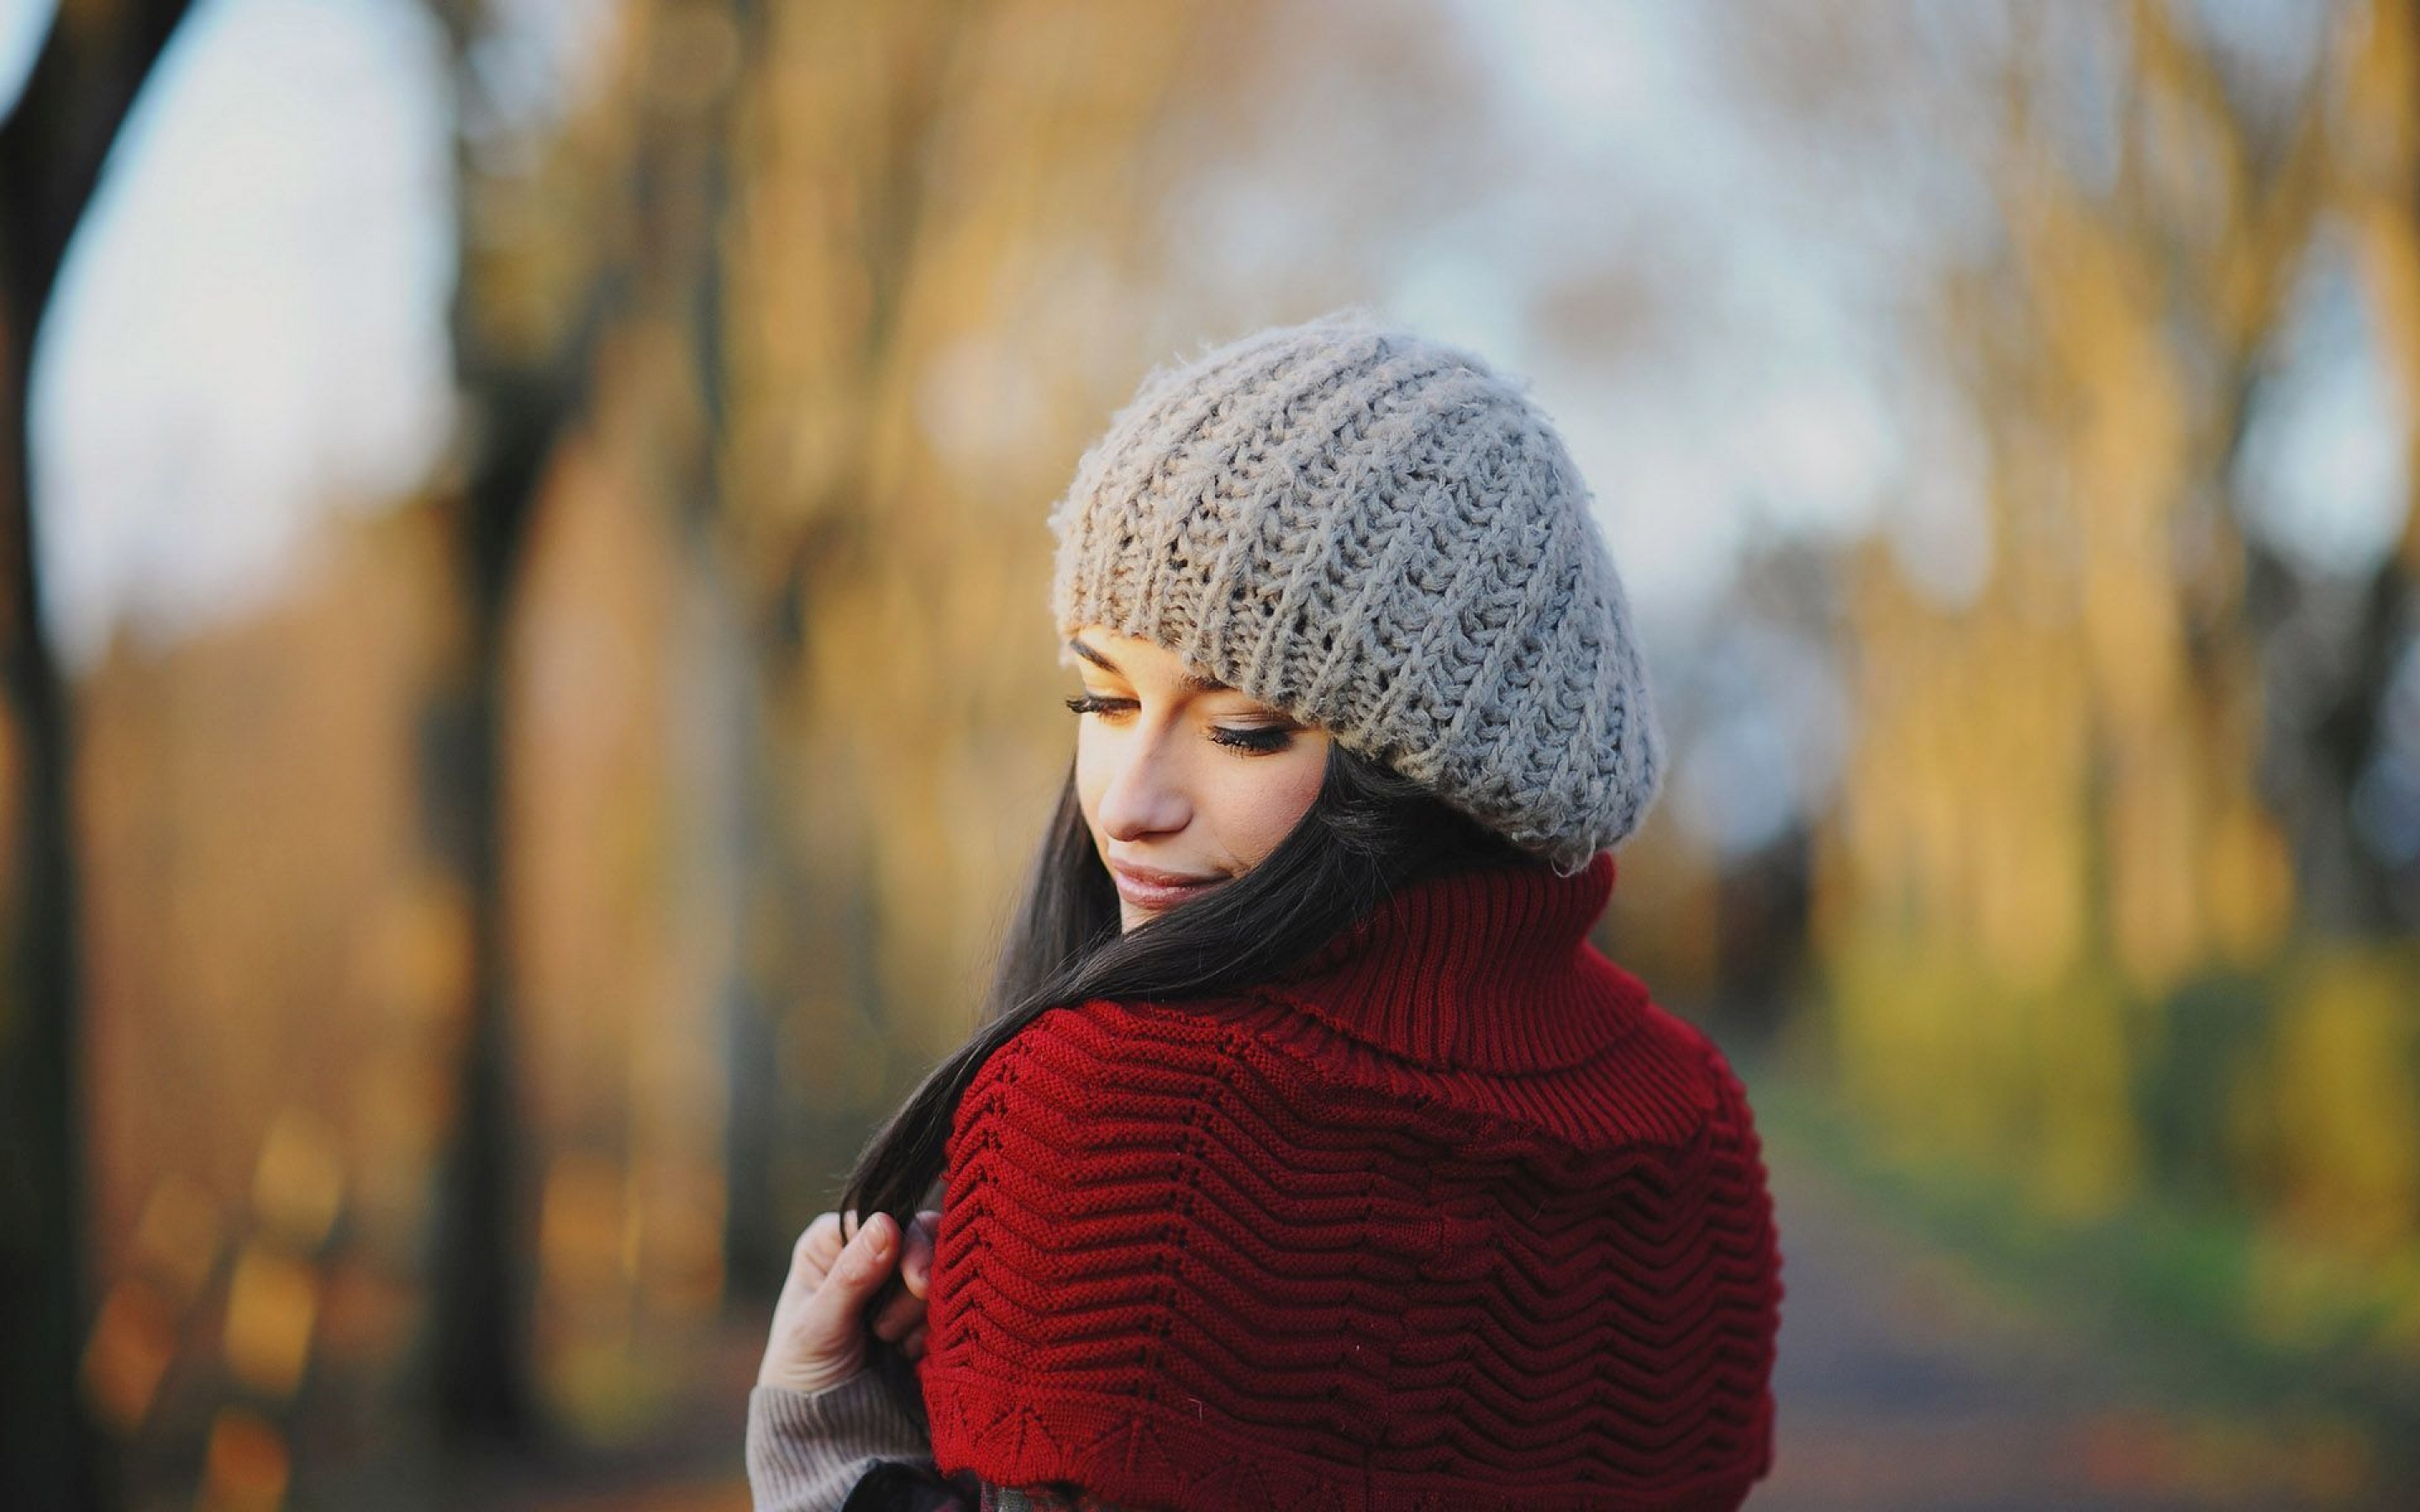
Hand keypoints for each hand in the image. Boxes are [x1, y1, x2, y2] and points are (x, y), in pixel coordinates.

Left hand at [756, 1207, 941, 1393]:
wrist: (828, 1432)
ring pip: (940, 1271)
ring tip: (889, 1345)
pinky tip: (908, 1352)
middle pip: (919, 1237)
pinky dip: (935, 1329)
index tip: (917, 1281)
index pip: (881, 1217)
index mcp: (833, 1242)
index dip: (906, 1242)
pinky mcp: (923, 1312)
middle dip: (915, 1284)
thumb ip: (852, 1277)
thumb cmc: (804, 1372)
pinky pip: (951, 1303)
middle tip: (890, 1329)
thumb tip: (886, 1222)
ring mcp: (900, 1282)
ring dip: (920, 1312)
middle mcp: (870, 1252)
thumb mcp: (818, 1326)